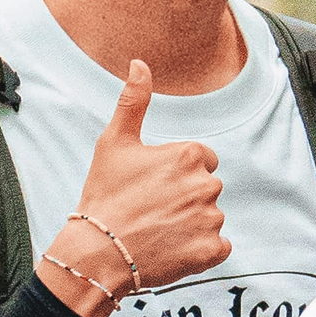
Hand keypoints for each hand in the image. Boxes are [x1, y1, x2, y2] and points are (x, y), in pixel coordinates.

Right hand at [39, 62, 227, 316]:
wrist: (97, 253)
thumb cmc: (104, 195)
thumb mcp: (114, 143)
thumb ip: (134, 101)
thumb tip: (140, 63)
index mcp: (189, 155)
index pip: (201, 158)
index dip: (176, 171)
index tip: (152, 184)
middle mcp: (207, 185)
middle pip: (206, 187)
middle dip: (185, 196)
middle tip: (151, 209)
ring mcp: (211, 219)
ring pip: (210, 216)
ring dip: (191, 223)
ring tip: (156, 230)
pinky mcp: (212, 250)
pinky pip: (218, 246)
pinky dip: (200, 249)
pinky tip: (173, 248)